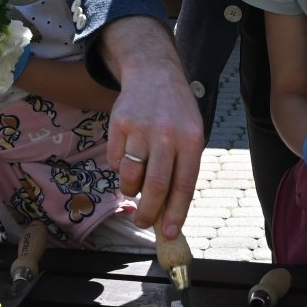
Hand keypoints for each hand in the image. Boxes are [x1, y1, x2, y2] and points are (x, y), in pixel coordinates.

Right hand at [101, 17, 205, 239]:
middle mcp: (166, 135)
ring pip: (131, 177)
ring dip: (131, 190)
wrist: (153, 73)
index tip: (169, 232)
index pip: (184, 185)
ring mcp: (141, 129)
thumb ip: (182, 168)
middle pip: (156, 186)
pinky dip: (120, 168)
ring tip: (136, 185)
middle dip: (148, 213)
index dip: (176, 213)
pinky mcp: (119, 124)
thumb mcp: (191, 134)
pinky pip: (116, 161)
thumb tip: (167, 210)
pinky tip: (129, 155)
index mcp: (191, 140)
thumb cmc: (176, 112)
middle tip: (143, 222)